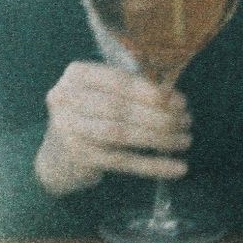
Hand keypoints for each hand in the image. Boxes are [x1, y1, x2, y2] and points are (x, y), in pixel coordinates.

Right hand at [35, 61, 191, 195]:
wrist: (56, 156)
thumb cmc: (90, 115)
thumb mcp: (101, 93)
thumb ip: (129, 89)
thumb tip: (173, 96)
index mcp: (75, 75)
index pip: (118, 80)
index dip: (151, 91)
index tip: (179, 101)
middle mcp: (66, 100)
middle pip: (120, 108)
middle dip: (159, 115)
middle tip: (186, 121)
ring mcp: (69, 130)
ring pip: (121, 134)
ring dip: (159, 138)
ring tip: (185, 140)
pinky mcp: (79, 158)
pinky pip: (123, 162)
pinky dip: (153, 165)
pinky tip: (177, 167)